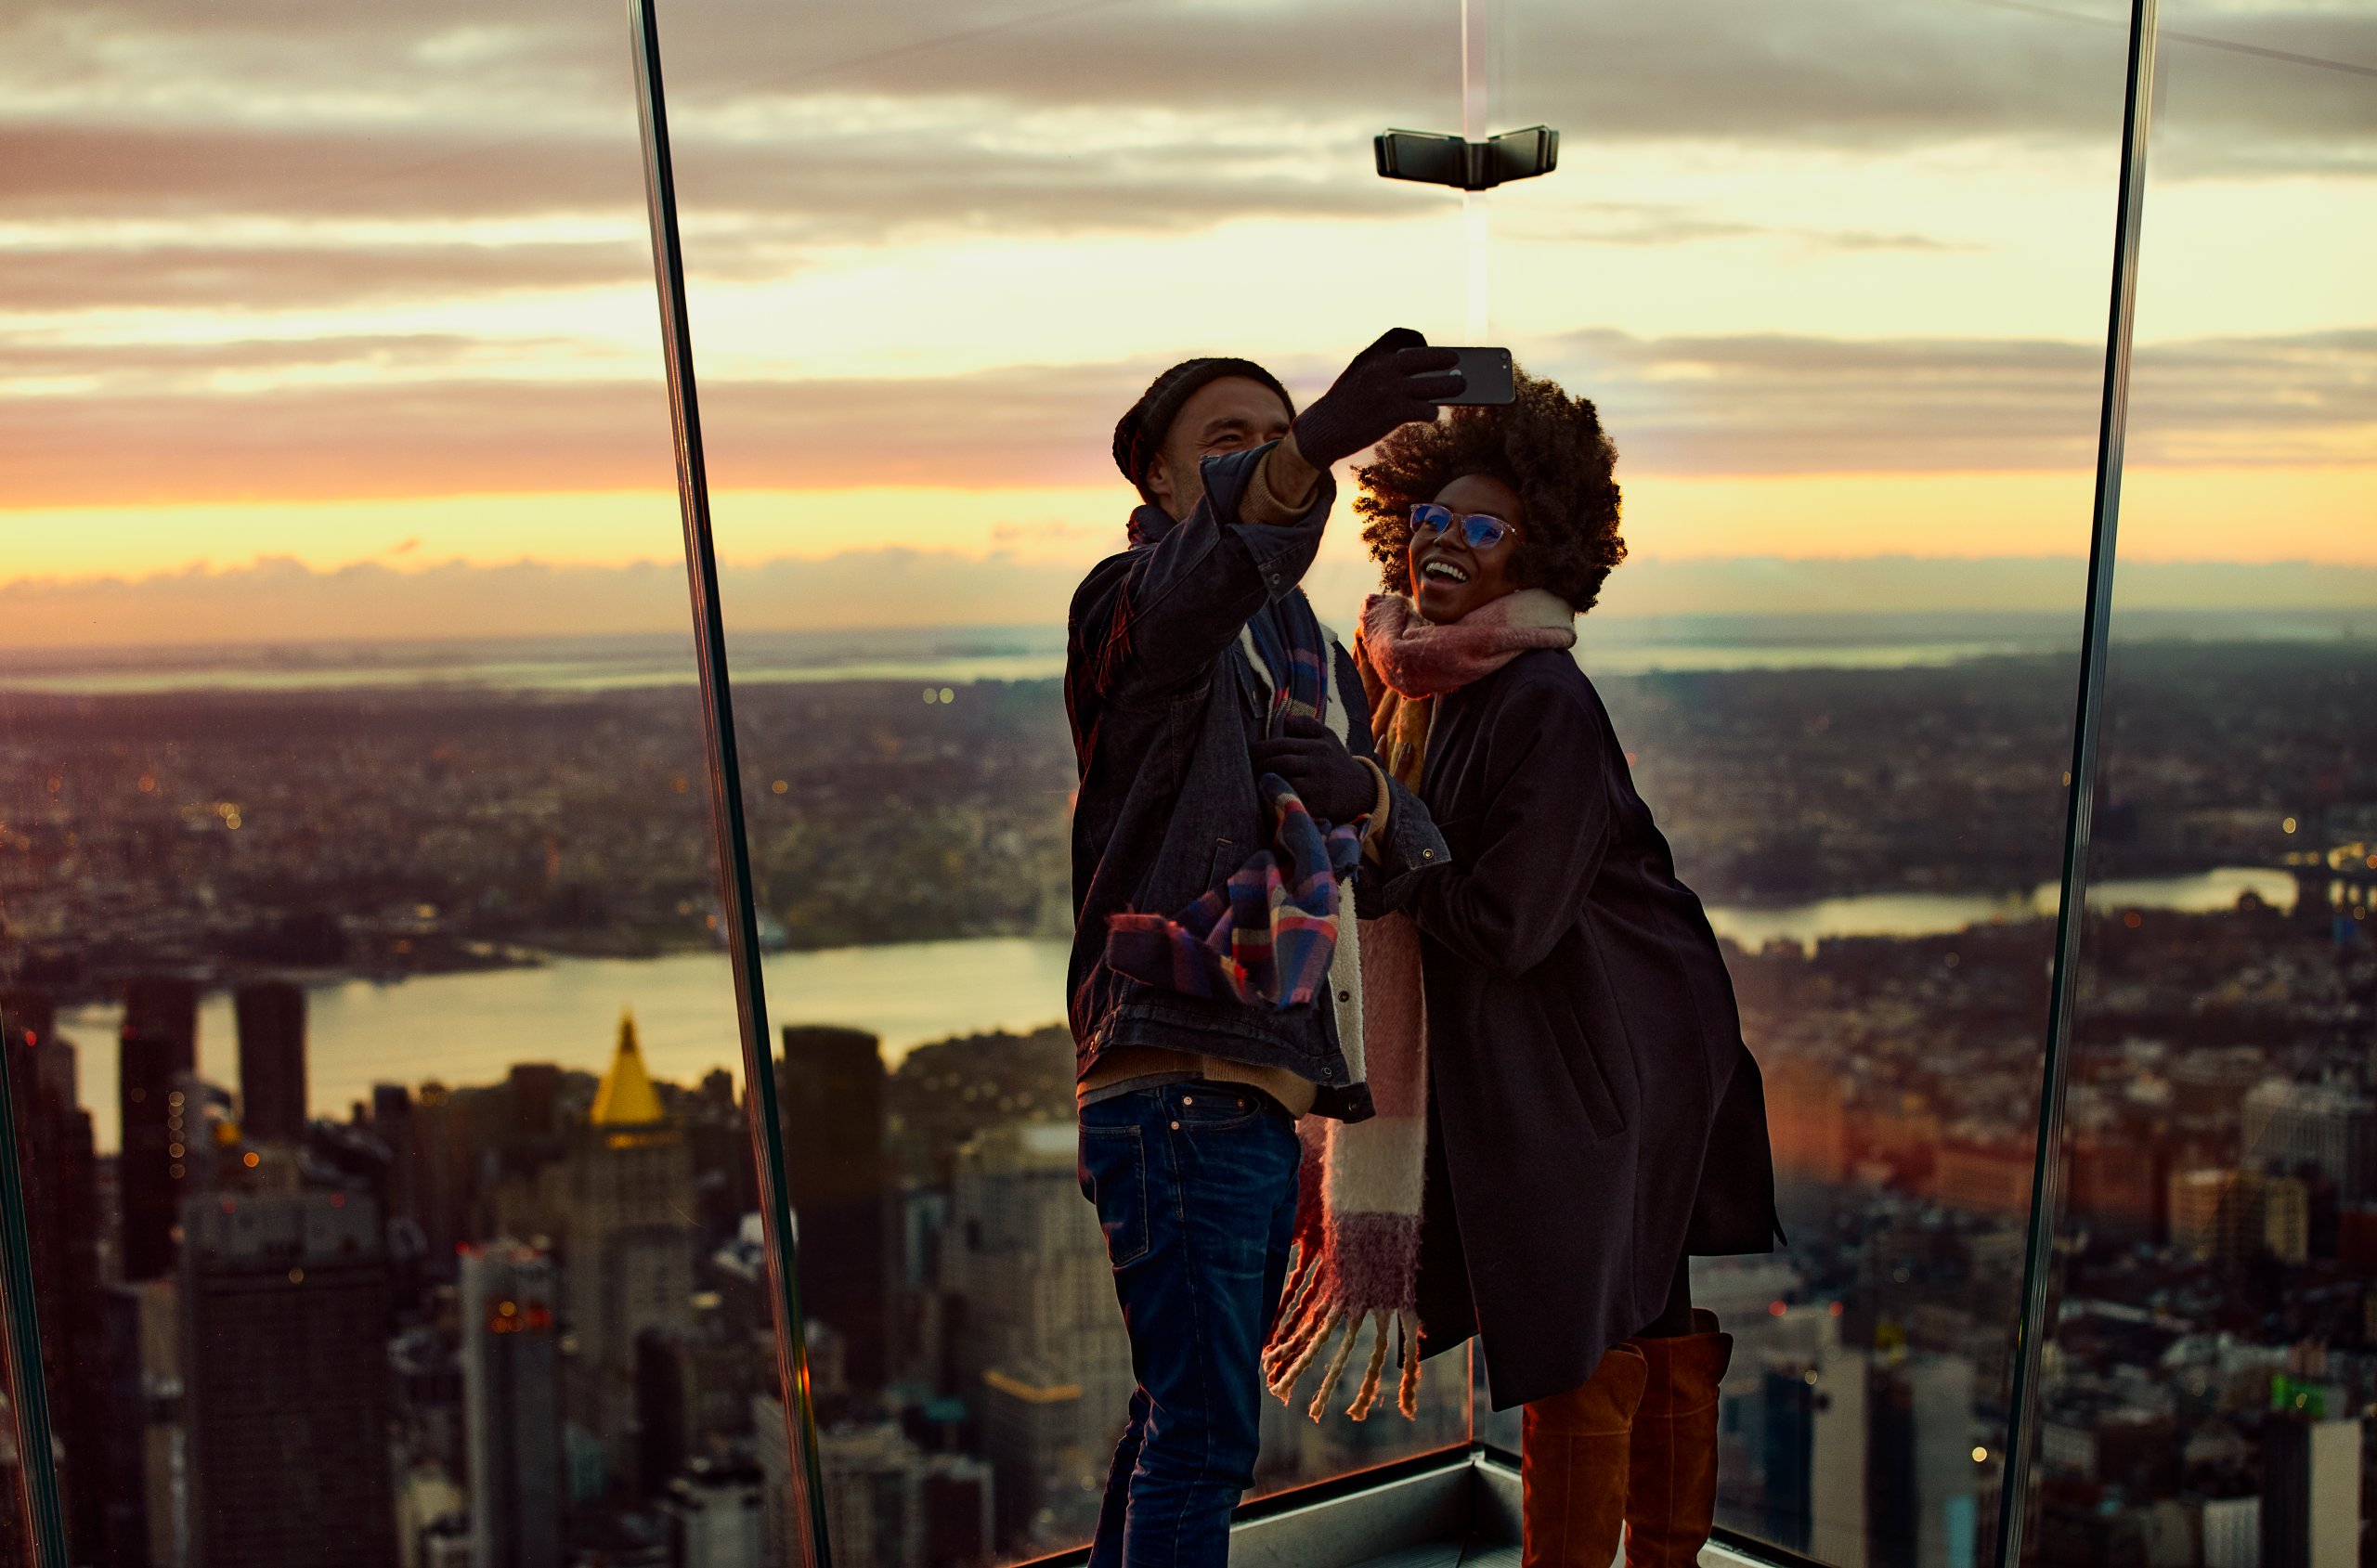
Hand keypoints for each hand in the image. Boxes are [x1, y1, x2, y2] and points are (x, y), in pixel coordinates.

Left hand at [1250, 715, 1375, 823]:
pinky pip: (1294, 803)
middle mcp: (1318, 765)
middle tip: (1242, 768)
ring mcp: (1319, 787)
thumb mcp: (1328, 738)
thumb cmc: (1337, 763)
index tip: (1245, 752)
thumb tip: (1284, 720)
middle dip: (1258, 765)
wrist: (1364, 791)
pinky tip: (1266, 800)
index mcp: (1317, 746)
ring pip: (1286, 782)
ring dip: (1265, 783)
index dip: (1260, 749)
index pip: (1282, 744)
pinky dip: (1279, 802)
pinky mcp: (1320, 807)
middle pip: (1281, 762)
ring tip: (1251, 783)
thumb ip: (1307, 726)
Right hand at [1290, 328, 1464, 468]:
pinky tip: (1432, 414)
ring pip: (1434, 385)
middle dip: (1444, 358)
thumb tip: (1422, 380)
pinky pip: (1426, 409)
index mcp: (1372, 356)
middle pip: (1425, 357)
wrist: (1323, 429)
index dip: (1416, 339)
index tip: (1425, 345)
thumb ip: (1383, 373)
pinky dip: (1432, 411)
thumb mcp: (1357, 379)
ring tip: (1461, 385)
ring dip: (1452, 385)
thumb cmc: (1343, 407)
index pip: (1399, 335)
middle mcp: (1383, 368)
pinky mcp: (1396, 412)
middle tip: (1457, 361)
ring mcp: (1391, 389)